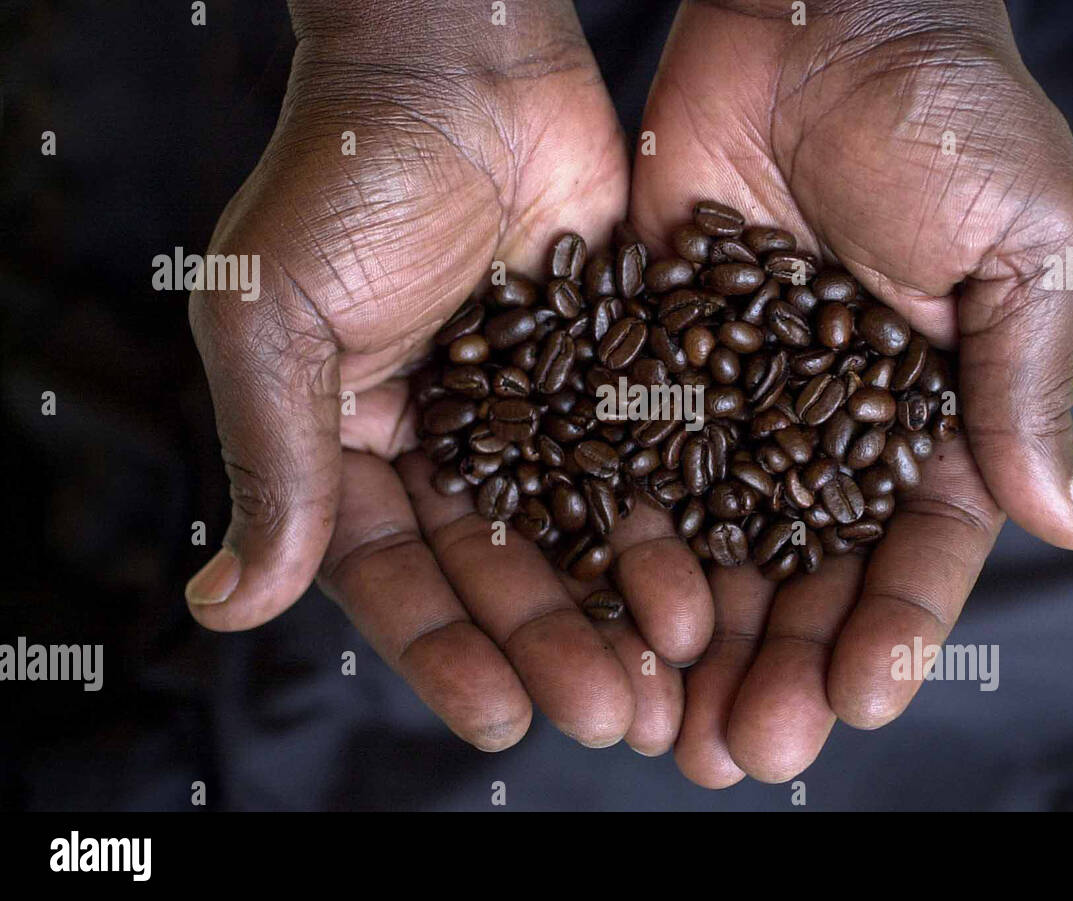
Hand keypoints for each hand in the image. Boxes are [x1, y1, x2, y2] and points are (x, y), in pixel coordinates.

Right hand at [185, 1, 710, 752]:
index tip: (502, 717)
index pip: (397, 573)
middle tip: (613, 716)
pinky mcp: (613, 372)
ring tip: (671, 679)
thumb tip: (227, 604)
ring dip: (621, 609)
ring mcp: (538, 412)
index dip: (445, 650)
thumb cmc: (346, 173)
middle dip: (553, 646)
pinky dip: (672, 523)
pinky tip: (714, 585)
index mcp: (357, 445)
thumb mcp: (277, 316)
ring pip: (582, 531)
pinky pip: (645, 461)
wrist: (460, 57)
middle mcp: (450, 443)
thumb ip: (275, 459)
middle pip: (502, 569)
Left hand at [632, 0, 1072, 784]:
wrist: (826, 6)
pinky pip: (640, 461)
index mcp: (933, 413)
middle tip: (739, 747)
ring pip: (716, 541)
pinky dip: (624, 539)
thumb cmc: (951, 112)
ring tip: (668, 720)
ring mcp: (739, 398)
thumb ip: (1024, 388)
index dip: (890, 628)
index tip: (854, 699)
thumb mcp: (1023, 248)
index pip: (916, 550)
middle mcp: (830, 424)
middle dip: (776, 661)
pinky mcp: (657, 357)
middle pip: (803, 571)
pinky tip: (602, 613)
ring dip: (694, 635)